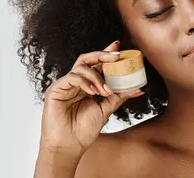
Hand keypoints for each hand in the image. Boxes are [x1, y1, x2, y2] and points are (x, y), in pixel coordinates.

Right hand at [38, 40, 144, 156]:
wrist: (68, 147)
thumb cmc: (83, 130)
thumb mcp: (106, 109)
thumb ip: (119, 96)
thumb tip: (138, 88)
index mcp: (86, 85)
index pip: (96, 64)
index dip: (106, 54)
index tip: (119, 47)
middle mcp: (75, 82)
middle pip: (87, 59)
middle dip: (103, 54)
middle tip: (116, 55)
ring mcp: (65, 84)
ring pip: (81, 66)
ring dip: (97, 76)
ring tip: (105, 91)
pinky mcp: (55, 89)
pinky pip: (72, 77)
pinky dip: (85, 82)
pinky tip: (93, 92)